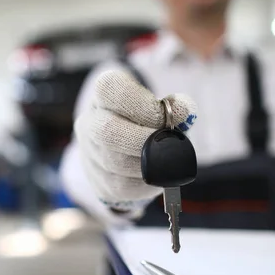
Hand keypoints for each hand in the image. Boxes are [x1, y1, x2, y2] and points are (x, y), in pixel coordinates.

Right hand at [74, 70, 196, 210]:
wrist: (126, 146)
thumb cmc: (146, 120)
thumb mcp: (159, 104)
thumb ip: (174, 107)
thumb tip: (185, 112)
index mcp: (102, 94)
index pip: (111, 89)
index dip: (142, 104)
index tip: (168, 113)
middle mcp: (89, 123)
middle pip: (107, 132)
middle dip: (144, 139)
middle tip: (168, 141)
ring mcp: (90, 155)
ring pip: (116, 164)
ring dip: (149, 163)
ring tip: (166, 158)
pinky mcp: (99, 182)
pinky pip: (124, 186)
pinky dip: (147, 182)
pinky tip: (158, 174)